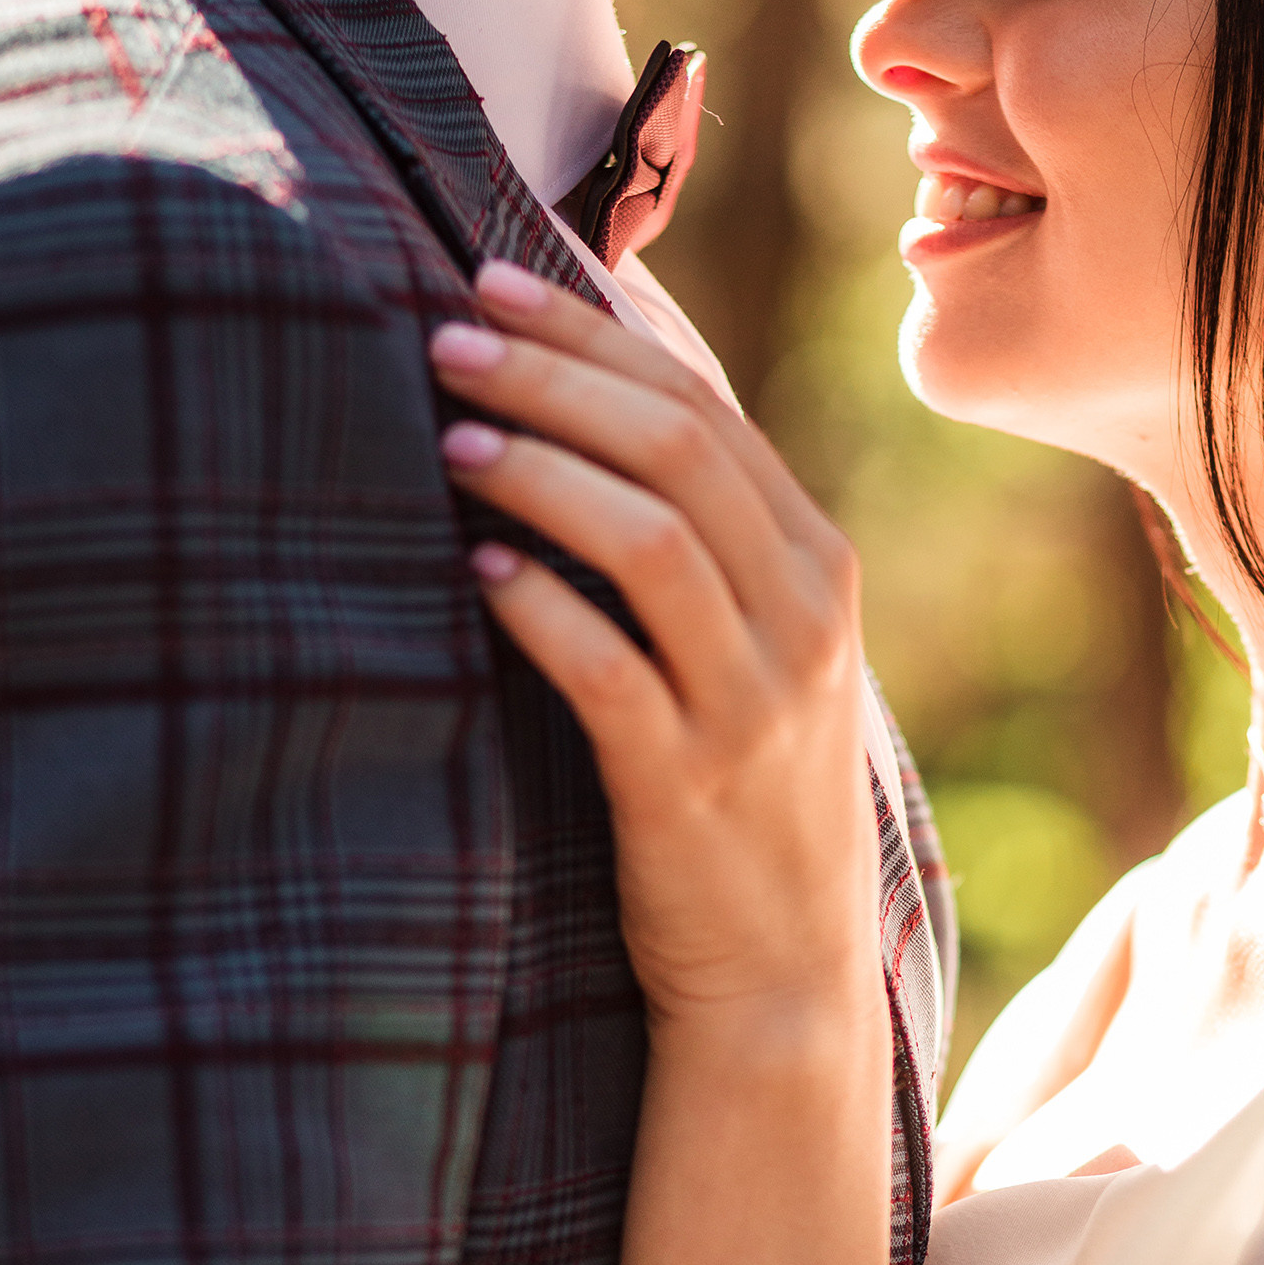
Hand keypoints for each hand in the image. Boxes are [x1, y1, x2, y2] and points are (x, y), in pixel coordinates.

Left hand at [432, 262, 881, 1044]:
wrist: (785, 980)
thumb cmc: (745, 802)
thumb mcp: (765, 656)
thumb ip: (709, 543)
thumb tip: (596, 403)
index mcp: (821, 569)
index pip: (705, 409)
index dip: (591, 336)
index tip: (489, 284)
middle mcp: (804, 621)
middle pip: (678, 447)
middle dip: (550, 377)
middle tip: (442, 340)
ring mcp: (755, 706)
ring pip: (651, 538)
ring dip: (538, 470)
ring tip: (446, 438)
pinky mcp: (688, 787)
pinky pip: (607, 668)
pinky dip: (537, 603)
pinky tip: (475, 566)